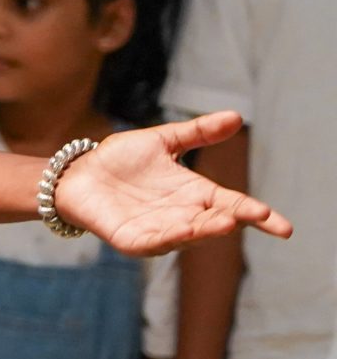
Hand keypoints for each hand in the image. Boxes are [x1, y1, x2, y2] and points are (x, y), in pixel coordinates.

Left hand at [53, 113, 289, 256]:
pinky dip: (171, 237)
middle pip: (216, 221)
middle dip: (235, 219)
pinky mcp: (133, 240)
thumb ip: (198, 133)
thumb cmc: (119, 160)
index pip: (232, 205)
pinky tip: (185, 230)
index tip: (282, 225)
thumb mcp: (163, 141)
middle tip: (257, 216)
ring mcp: (158, 231)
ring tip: (227, 221)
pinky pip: (155, 241)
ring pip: (189, 234)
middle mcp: (182, 216)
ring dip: (207, 229)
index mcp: (193, 193)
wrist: (78, 174)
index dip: (255, 214)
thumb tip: (236, 116)